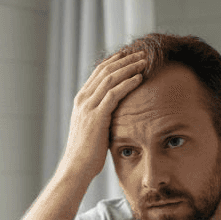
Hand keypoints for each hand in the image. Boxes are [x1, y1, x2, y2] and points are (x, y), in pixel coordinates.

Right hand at [57, 51, 146, 181]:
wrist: (76, 167)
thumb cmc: (87, 153)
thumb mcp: (92, 128)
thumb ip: (101, 116)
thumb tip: (115, 114)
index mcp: (81, 100)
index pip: (98, 72)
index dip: (115, 61)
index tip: (130, 55)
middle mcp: (83, 100)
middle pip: (105, 70)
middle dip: (124, 59)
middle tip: (141, 52)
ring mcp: (88, 107)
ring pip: (110, 78)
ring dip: (129, 67)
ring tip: (144, 60)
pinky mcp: (96, 116)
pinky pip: (114, 93)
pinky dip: (128, 83)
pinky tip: (140, 77)